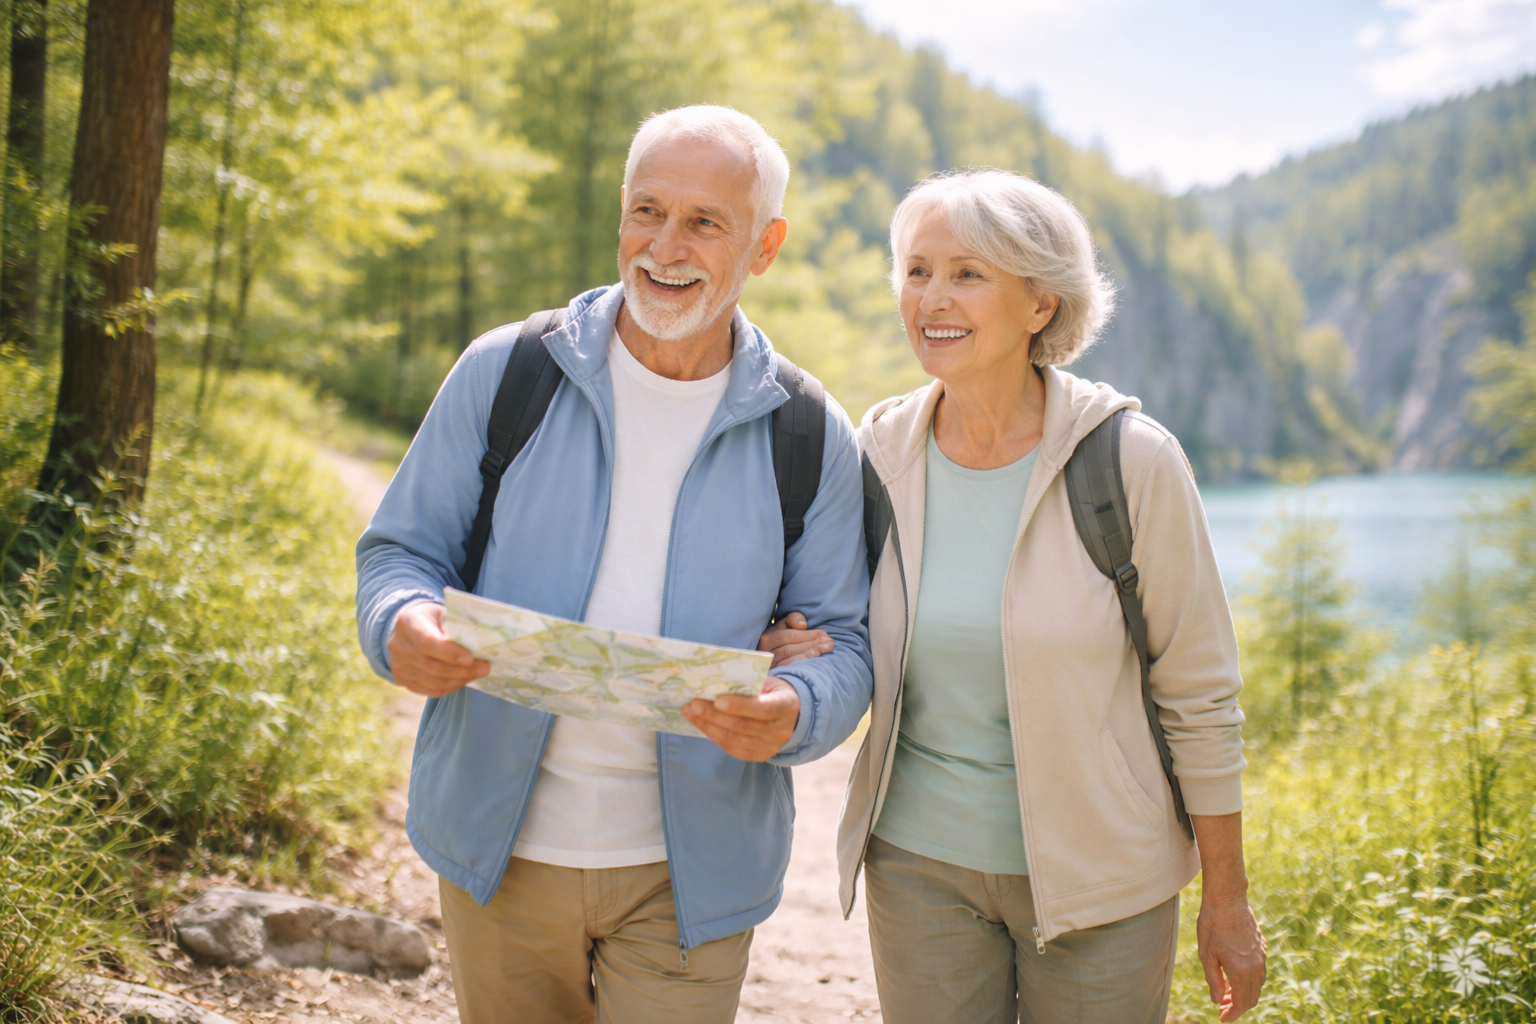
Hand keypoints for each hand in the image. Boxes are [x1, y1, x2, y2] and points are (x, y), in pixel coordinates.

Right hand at [387, 601, 488, 696]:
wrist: (407, 627)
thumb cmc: (432, 618)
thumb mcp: (443, 613)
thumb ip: (456, 626)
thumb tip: (480, 644)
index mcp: (408, 622)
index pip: (427, 642)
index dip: (450, 653)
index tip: (471, 658)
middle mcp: (398, 644)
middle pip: (431, 666)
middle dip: (461, 670)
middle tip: (484, 668)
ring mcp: (397, 665)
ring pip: (432, 682)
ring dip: (458, 681)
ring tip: (476, 674)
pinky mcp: (401, 679)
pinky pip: (429, 690)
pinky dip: (449, 687)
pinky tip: (462, 680)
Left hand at [680, 676, 799, 760]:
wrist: (793, 716)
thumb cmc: (775, 692)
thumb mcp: (769, 682)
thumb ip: (749, 683)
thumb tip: (717, 681)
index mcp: (786, 706)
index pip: (762, 709)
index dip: (739, 706)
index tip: (717, 699)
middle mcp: (780, 730)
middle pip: (743, 726)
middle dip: (714, 715)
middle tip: (693, 704)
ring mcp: (770, 746)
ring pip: (734, 739)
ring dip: (708, 726)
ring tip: (690, 713)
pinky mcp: (759, 755)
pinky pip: (733, 748)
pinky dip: (714, 736)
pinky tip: (702, 725)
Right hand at [757, 611, 832, 667]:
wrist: (774, 657)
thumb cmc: (783, 638)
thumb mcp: (785, 626)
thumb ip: (793, 619)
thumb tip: (803, 625)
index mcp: (767, 637)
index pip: (788, 636)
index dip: (807, 635)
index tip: (824, 634)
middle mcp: (765, 652)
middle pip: (789, 649)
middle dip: (811, 644)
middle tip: (829, 643)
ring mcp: (769, 666)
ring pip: (789, 661)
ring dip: (810, 655)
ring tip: (826, 649)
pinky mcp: (775, 676)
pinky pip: (789, 671)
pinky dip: (803, 665)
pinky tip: (816, 661)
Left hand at [1197, 894, 1266, 1021]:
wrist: (1228, 900)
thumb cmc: (1212, 925)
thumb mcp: (1207, 955)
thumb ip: (1214, 980)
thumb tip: (1217, 1001)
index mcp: (1242, 971)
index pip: (1241, 1003)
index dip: (1232, 1014)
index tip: (1223, 1018)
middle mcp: (1256, 967)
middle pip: (1251, 997)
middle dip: (1238, 1006)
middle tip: (1222, 1008)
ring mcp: (1261, 957)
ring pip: (1256, 985)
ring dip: (1243, 994)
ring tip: (1226, 994)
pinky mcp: (1261, 948)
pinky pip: (1259, 972)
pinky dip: (1248, 981)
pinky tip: (1235, 976)